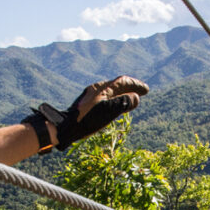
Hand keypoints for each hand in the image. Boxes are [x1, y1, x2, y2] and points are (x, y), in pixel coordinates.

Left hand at [22, 76, 148, 152]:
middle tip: (142, 92)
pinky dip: (114, 100)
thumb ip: (124, 102)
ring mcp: (89, 96)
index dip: (136, 85)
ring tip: (131, 99)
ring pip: (110, 92)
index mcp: (102, 88)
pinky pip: (104, 98)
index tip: (146, 90)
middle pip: (116, 85)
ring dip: (122, 94)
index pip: (123, 81)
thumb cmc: (86, 120)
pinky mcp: (85, 105)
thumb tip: (135, 97)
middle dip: (130, 88)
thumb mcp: (108, 111)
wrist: (63, 127)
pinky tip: (113, 107)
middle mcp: (96, 89)